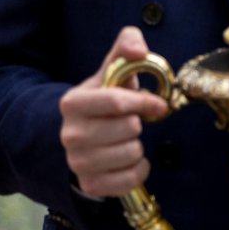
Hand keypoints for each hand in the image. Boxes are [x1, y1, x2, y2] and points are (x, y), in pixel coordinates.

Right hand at [58, 26, 167, 196]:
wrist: (85, 134)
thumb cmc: (106, 97)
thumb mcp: (114, 67)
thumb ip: (127, 44)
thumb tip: (139, 50)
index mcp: (73, 103)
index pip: (118, 102)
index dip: (145, 102)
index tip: (159, 105)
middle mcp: (69, 134)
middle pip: (129, 129)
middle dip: (139, 124)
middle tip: (131, 122)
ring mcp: (77, 162)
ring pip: (132, 153)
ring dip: (138, 145)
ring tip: (126, 139)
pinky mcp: (89, 185)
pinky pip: (131, 179)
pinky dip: (138, 169)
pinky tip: (128, 160)